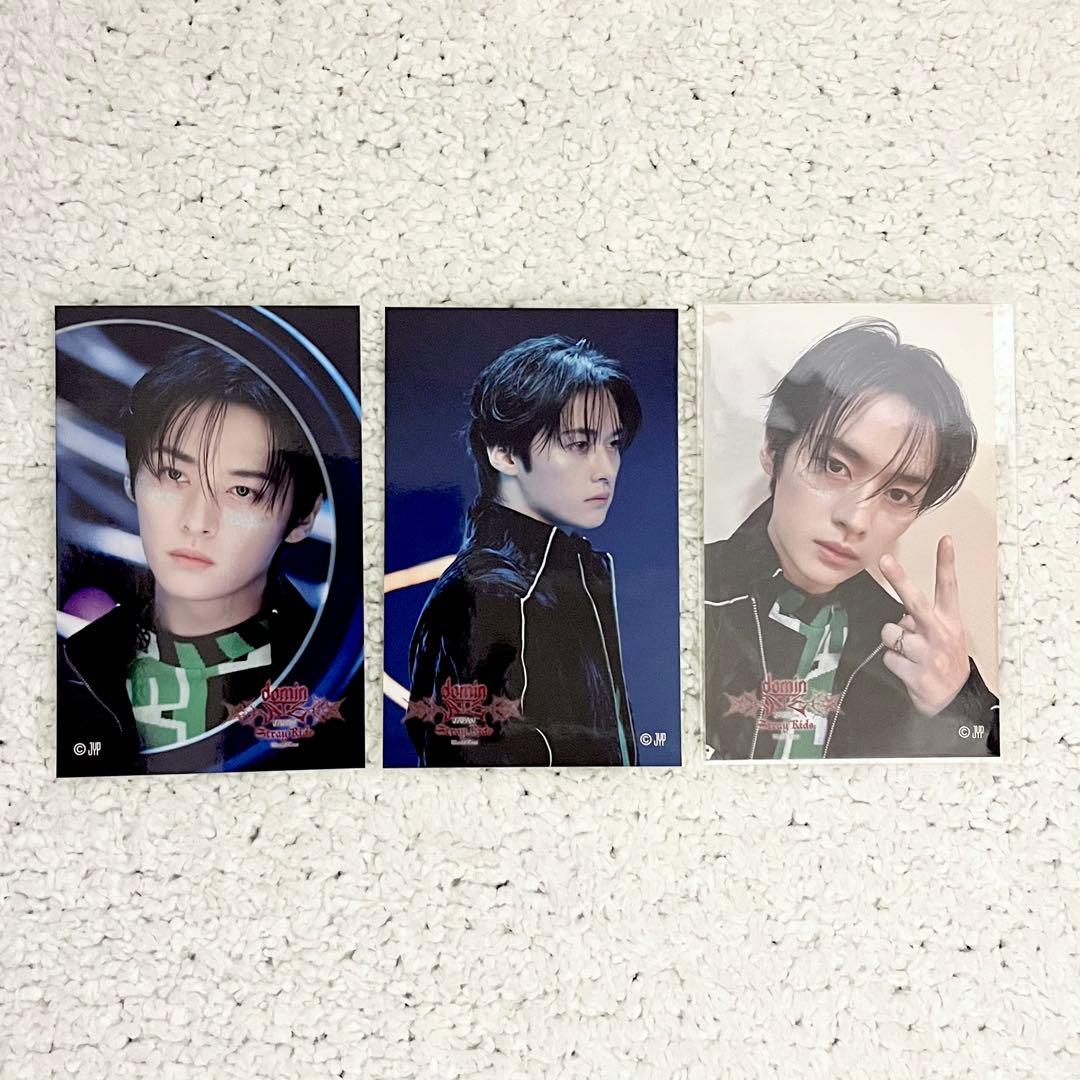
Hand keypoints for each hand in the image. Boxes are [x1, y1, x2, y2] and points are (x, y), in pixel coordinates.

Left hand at [878, 536, 970, 716]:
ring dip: (893, 643)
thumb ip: (923, 622)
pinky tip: (908, 670)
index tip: (945, 540)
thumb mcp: (945, 638)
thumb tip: (902, 617)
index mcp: (949, 622)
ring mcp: (928, 653)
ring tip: (910, 655)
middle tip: (884, 559)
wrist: (956, 702)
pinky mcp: (916, 673)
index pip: (949, 587)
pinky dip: (893, 663)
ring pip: (891, 633)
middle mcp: (940, 634)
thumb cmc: (946, 663)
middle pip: (915, 601)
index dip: (946, 563)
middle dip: (899, 579)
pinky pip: (888, 657)